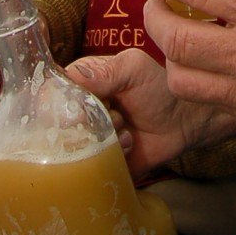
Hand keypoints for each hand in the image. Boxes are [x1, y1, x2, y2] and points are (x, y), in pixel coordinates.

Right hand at [65, 51, 229, 178]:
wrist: (182, 122)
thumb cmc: (157, 88)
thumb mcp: (133, 68)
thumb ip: (103, 71)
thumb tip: (70, 79)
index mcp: (82, 82)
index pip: (53, 92)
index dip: (62, 101)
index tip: (80, 108)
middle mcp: (79, 110)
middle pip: (58, 122)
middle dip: (88, 121)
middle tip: (116, 115)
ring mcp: (87, 137)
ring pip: (73, 146)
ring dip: (103, 138)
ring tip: (126, 130)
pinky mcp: (98, 161)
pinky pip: (90, 166)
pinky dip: (111, 155)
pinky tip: (129, 145)